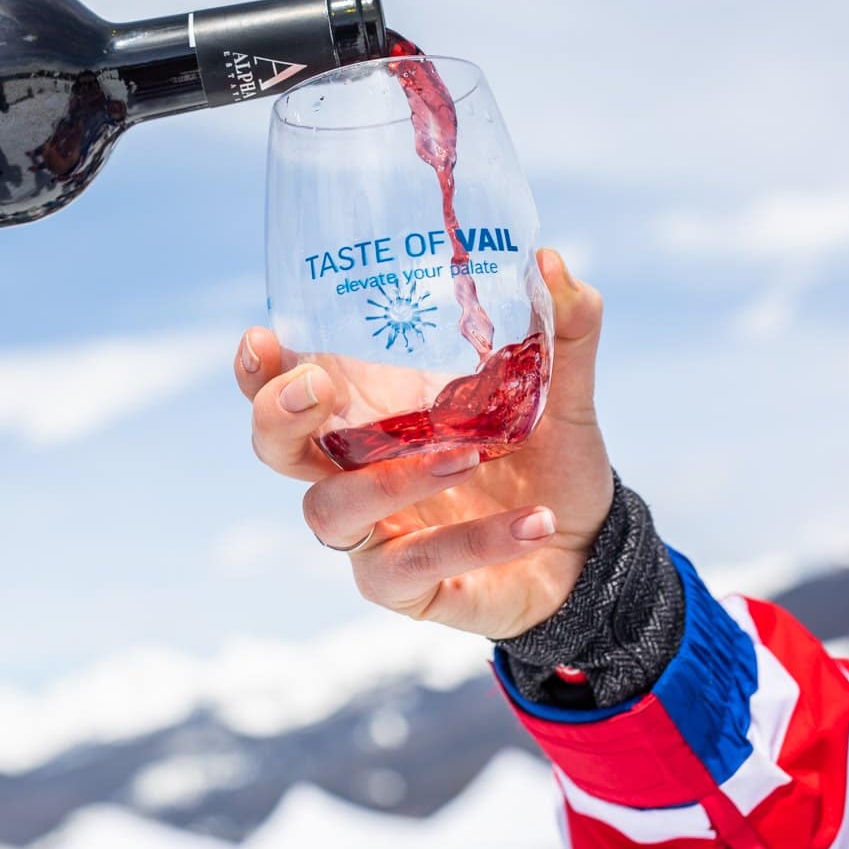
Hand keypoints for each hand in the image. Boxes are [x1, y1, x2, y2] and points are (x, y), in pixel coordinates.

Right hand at [235, 249, 612, 639]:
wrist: (589, 552)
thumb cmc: (549, 464)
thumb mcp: (562, 391)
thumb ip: (561, 329)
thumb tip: (551, 262)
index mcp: (371, 412)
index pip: (287, 386)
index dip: (259, 368)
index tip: (263, 339)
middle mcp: (354, 470)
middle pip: (276, 448)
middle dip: (279, 416)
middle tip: (316, 387)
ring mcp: (372, 531)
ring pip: (333, 509)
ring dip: (390, 480)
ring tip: (469, 457)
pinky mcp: (403, 586)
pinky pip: (414, 565)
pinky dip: (473, 542)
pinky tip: (532, 521)